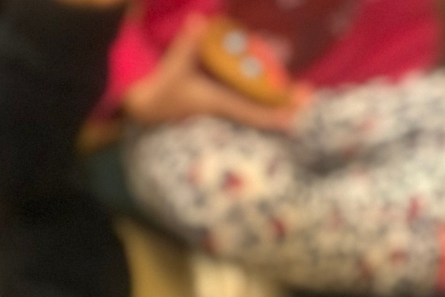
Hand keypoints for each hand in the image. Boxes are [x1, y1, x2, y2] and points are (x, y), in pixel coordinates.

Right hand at [123, 16, 307, 131]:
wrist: (145, 108)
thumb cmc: (159, 92)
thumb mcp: (172, 69)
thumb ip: (186, 46)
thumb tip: (197, 22)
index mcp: (217, 102)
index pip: (250, 111)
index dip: (273, 113)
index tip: (295, 116)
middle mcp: (224, 107)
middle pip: (260, 111)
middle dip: (284, 106)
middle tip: (309, 96)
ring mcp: (222, 106)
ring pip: (256, 107)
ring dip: (278, 102)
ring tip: (301, 94)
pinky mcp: (219, 102)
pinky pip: (247, 101)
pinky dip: (264, 96)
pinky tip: (276, 88)